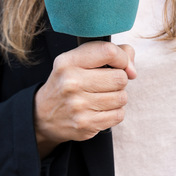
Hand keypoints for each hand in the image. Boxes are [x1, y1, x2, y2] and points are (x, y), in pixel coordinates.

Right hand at [34, 41, 136, 157]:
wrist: (43, 115)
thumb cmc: (67, 83)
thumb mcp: (77, 61)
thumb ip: (108, 53)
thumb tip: (131, 69)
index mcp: (68, 62)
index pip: (108, 51)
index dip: (122, 57)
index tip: (120, 64)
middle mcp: (71, 82)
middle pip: (120, 77)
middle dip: (119, 80)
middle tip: (107, 83)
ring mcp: (78, 105)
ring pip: (122, 97)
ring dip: (118, 97)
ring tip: (103, 96)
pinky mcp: (86, 124)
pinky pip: (118, 115)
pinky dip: (115, 112)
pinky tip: (102, 109)